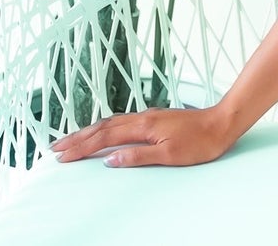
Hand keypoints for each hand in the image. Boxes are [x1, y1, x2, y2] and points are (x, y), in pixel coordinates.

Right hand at [48, 104, 234, 167]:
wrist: (223, 122)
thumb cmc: (200, 142)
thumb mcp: (169, 155)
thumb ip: (138, 157)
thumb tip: (109, 161)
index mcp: (143, 127)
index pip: (104, 138)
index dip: (81, 147)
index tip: (61, 156)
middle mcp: (142, 118)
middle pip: (102, 127)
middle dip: (77, 137)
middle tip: (55, 147)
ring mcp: (148, 116)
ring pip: (111, 122)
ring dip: (89, 131)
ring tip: (71, 139)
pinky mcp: (154, 118)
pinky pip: (121, 121)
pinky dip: (105, 127)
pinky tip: (102, 132)